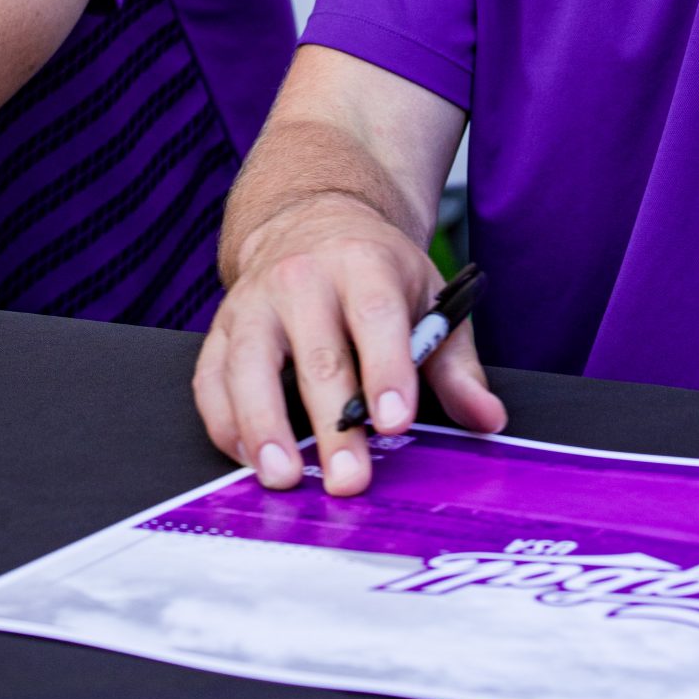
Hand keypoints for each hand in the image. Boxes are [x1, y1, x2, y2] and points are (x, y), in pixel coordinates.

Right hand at [192, 194, 505, 497]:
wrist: (313, 219)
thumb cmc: (375, 271)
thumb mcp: (428, 298)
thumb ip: (455, 364)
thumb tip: (486, 419)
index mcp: (363, 263)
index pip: (375, 317)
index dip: (386, 370)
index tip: (395, 421)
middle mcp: (301, 278)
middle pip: (316, 355)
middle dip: (331, 423)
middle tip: (348, 479)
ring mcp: (254, 302)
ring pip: (249, 366)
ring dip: (264, 426)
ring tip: (282, 476)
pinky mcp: (222, 327)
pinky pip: (212, 378)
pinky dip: (225, 422)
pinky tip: (247, 458)